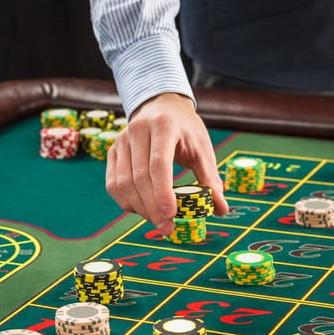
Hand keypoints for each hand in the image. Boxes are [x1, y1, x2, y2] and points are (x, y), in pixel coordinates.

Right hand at [106, 93, 228, 235]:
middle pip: (139, 178)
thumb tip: (221, 210)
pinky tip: (142, 210)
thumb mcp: (203, 149)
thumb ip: (210, 179)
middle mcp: (138, 131)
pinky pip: (113, 184)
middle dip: (153, 208)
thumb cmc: (186, 130)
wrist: (162, 106)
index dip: (163, 192)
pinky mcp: (112, 151)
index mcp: (164, 126)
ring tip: (158, 221)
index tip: (171, 215)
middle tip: (167, 228)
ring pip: (123, 183)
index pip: (159, 164)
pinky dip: (126, 202)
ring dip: (140, 208)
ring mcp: (121, 141)